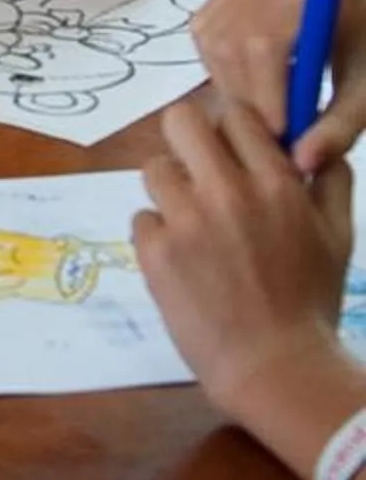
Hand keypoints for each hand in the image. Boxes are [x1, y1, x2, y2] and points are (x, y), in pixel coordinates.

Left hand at [136, 94, 355, 424]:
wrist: (274, 364)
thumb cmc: (310, 301)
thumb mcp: (338, 236)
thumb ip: (330, 182)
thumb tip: (315, 146)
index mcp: (277, 183)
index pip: (237, 115)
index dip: (230, 128)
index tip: (230, 150)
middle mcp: (229, 191)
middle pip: (180, 121)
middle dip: (187, 141)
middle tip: (198, 172)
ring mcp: (187, 219)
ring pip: (154, 168)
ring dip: (169, 191)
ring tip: (191, 224)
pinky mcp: (154, 250)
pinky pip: (141, 218)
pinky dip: (156, 235)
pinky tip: (180, 260)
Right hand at [195, 0, 365, 170]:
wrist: (361, 18)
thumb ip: (338, 128)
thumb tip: (300, 165)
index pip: (265, 45)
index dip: (267, 95)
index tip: (282, 134)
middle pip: (230, 44)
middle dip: (248, 95)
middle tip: (272, 127)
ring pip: (211, 42)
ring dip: (232, 83)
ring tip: (266, 103)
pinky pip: (204, 35)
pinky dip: (221, 66)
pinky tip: (251, 78)